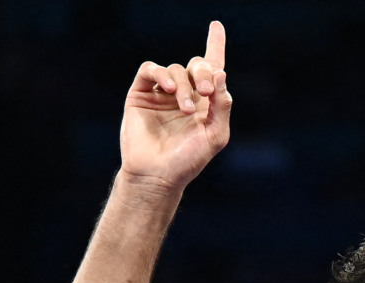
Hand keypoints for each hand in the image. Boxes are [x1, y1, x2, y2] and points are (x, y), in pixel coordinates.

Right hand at [119, 21, 231, 191]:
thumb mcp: (215, 135)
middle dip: (203, 73)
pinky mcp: (141, 93)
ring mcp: (162, 93)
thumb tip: (220, 74)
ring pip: (176, 69)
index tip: (216, 25)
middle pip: (197, 65)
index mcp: (205, 102)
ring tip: (184, 109)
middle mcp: (184, 93)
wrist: (157, 175)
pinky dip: (161, 73)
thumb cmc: (188, 160)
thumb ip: (223, 106)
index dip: (215, 45)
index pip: (212, 68)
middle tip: (205, 91)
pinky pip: (151, 70)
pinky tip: (168, 88)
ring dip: (183, 86)